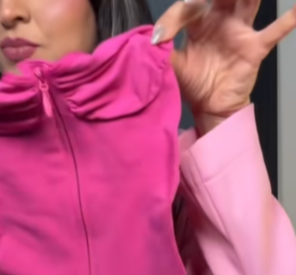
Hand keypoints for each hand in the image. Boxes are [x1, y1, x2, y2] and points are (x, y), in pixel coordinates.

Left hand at [153, 0, 295, 130]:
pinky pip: (274, 32)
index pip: (188, 6)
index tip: (164, 33)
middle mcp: (221, 20)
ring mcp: (240, 31)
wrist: (209, 107)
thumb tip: (150, 40)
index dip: (177, 14)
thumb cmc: (192, 83)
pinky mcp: (254, 47)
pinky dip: (288, 21)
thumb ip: (162, 50)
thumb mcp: (172, 65)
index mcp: (198, 22)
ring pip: (249, 0)